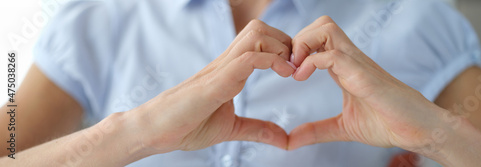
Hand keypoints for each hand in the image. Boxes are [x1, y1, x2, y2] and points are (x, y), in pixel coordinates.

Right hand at [129, 20, 295, 153]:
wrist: (156, 132)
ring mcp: (221, 69)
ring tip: (291, 71)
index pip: (260, 40)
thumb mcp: (231, 129)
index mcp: (231, 70)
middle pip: (260, 29)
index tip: (297, 71)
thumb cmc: (187, 126)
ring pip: (256, 35)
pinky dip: (271, 61)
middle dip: (286, 42)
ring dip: (281, 48)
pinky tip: (283, 74)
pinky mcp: (216, 81)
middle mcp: (227, 63)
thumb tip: (283, 140)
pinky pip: (248, 58)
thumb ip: (257, 130)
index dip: (284, 49)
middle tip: (297, 68)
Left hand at [288, 16, 450, 151]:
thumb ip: (316, 130)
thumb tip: (290, 141)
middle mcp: (350, 58)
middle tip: (290, 67)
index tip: (288, 71)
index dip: (298, 48)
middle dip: (298, 40)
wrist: (417, 130)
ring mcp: (357, 63)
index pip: (318, 37)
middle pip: (321, 24)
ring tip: (295, 71)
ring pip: (325, 29)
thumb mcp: (342, 127)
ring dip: (303, 45)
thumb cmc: (387, 123)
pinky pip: (332, 55)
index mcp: (345, 66)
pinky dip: (311, 62)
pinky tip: (302, 78)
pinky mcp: (362, 74)